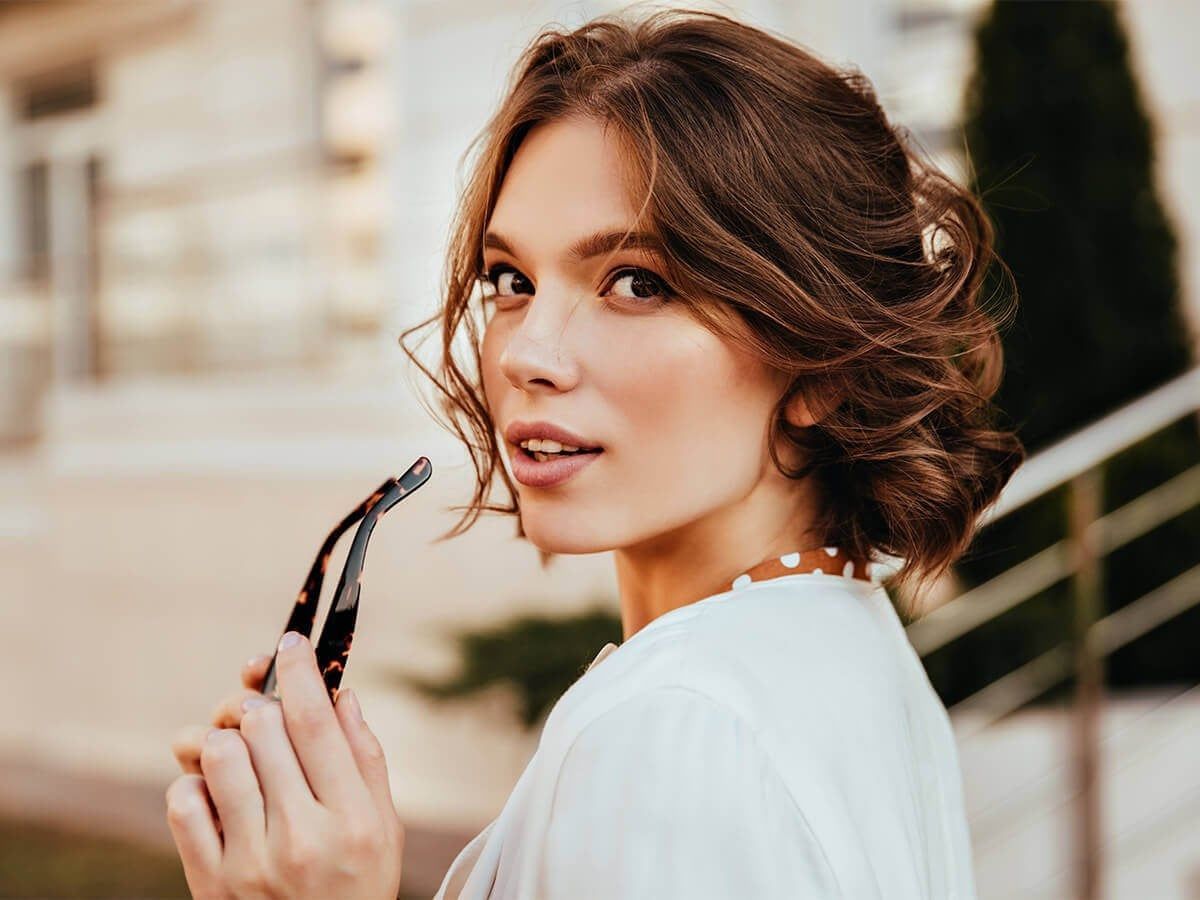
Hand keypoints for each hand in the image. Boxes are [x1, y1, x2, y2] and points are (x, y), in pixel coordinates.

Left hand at [164, 633, 404, 898]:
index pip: (316, 721)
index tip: (288, 643)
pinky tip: (221, 796)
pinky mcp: (209, 882)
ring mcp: (250, 862)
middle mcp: (301, 837)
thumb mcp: (385, 828)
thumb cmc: (357, 887)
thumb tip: (341, 695)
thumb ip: (366, 759)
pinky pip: (184, 801)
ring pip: (219, 754)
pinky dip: (197, 784)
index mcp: (353, 819)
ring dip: (229, 740)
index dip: (299, 670)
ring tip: (246, 757)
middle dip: (261, 706)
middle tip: (266, 714)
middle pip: (263, 727)